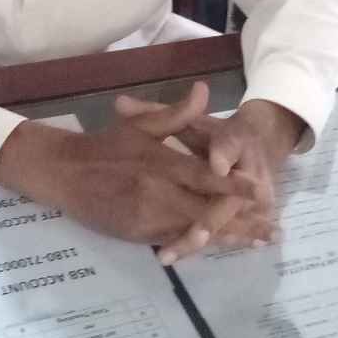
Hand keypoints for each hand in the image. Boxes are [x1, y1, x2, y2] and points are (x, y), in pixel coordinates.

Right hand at [0, 82, 275, 259]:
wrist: (65, 173)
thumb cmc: (105, 145)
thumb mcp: (141, 124)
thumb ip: (176, 113)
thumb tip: (205, 91)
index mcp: (160, 163)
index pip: (204, 177)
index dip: (233, 186)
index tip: (261, 191)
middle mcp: (157, 193)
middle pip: (207, 212)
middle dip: (242, 222)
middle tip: (272, 229)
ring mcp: (148, 218)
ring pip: (195, 232)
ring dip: (228, 238)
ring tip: (258, 242)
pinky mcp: (139, 235)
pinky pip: (176, 241)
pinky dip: (202, 245)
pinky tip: (222, 247)